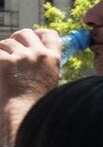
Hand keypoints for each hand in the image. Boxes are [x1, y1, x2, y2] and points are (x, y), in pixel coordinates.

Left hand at [0, 29, 62, 145]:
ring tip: (2, 66)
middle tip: (9, 50)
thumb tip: (35, 59)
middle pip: (24, 33)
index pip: (49, 34)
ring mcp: (21, 57)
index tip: (32, 38)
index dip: (38, 34)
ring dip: (1, 51)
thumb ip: (44, 66)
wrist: (24, 113)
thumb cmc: (36, 103)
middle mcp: (38, 54)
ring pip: (5, 42)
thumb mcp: (50, 81)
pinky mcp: (4, 61)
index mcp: (53, 58)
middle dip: (15, 39)